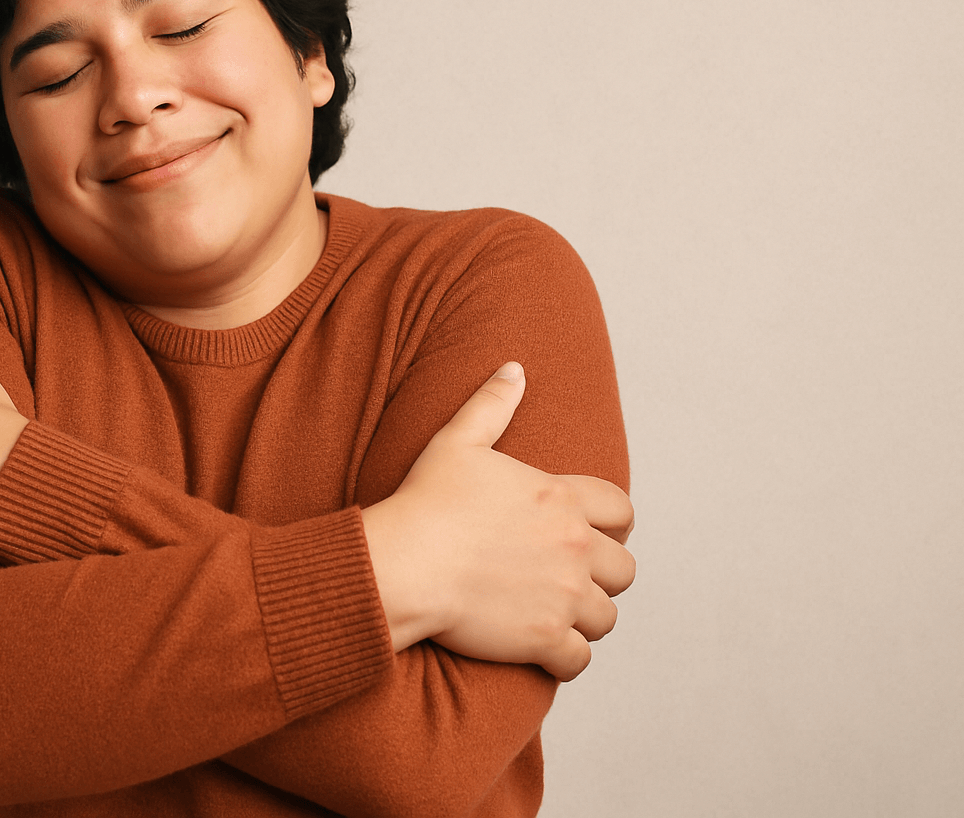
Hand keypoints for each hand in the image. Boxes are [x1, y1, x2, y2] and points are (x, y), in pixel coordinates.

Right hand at [360, 362, 634, 679]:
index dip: (613, 525)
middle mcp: (574, 546)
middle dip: (603, 576)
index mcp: (562, 498)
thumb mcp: (457, 441)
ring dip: (586, 618)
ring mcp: (564, 595)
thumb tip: (514, 368)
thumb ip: (492, 404)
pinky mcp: (545, 638)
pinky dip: (566, 659)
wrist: (405, 562)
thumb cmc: (425, 501)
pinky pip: (580, 659)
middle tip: (569, 580)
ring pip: (606, 616)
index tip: (591, 535)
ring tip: (555, 616)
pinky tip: (543, 651)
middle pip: (624, 570)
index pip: (622, 511)